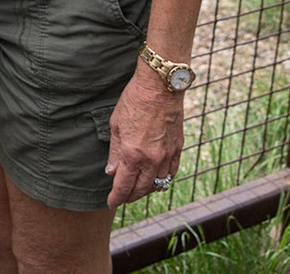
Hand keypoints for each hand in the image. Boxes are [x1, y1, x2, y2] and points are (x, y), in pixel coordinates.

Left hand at [104, 65, 184, 206]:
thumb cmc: (134, 101)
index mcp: (132, 154)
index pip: (124, 186)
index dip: (116, 197)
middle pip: (141, 189)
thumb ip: (115, 151)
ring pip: (158, 184)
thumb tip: (112, 171)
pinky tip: (156, 179)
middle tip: (122, 197)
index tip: (111, 202)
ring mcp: (167, 155)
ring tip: (137, 189)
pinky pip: (171, 172)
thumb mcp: (116, 125)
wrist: (160, 86)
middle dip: (130, 196)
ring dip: (146, 190)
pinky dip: (163, 180)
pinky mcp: (178, 148)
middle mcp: (152, 159)